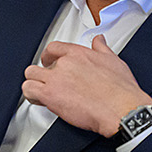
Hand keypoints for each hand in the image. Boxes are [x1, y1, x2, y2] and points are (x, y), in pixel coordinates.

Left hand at [21, 36, 151, 137]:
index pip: (54, 47)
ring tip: (41, 91)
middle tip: (49, 81)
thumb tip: (99, 41)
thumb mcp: (114, 61)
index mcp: (78, 53)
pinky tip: (38, 100)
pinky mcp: (50, 94)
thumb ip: (102, 49)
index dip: (49, 55)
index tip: (49, 61)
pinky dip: (31, 96)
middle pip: (40, 63)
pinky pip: (28, 90)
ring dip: (35, 83)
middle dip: (43, 72)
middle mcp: (65, 64)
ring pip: (30, 75)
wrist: (122, 110)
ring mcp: (56, 79)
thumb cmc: (121, 91)